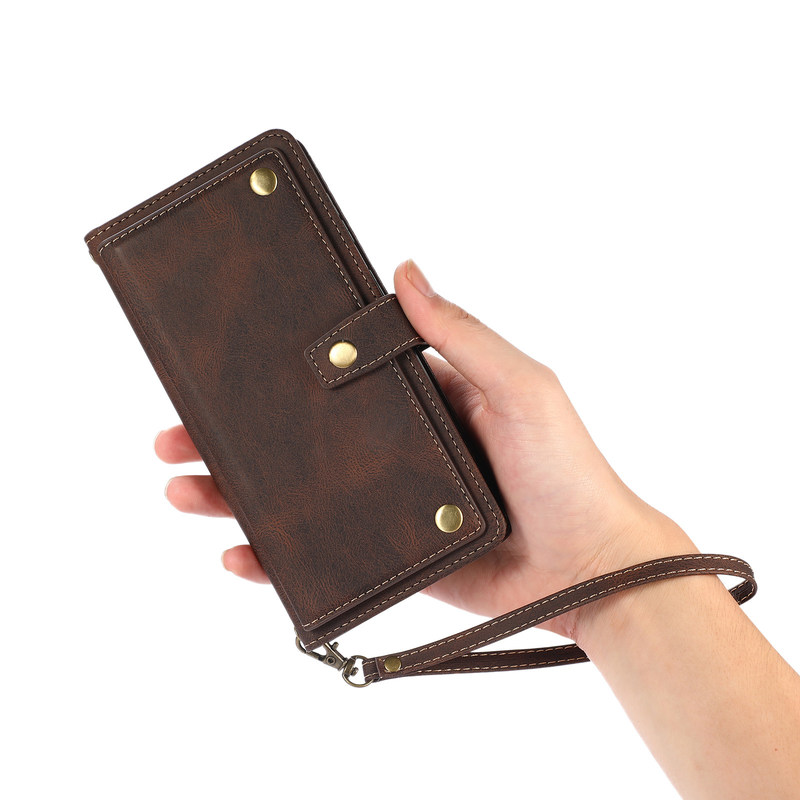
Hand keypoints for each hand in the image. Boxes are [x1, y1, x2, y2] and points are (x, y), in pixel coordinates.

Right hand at [155, 259, 693, 643]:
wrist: (591, 569)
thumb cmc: (567, 472)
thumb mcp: (522, 387)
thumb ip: (462, 335)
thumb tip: (404, 270)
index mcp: (420, 397)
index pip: (334, 374)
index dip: (279, 367)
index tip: (228, 358)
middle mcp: (393, 448)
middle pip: (295, 435)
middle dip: (230, 435)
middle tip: (174, 430)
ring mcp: (383, 504)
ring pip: (291, 494)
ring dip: (231, 492)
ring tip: (181, 489)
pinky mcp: (384, 556)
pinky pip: (316, 554)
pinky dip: (272, 557)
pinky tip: (236, 554)